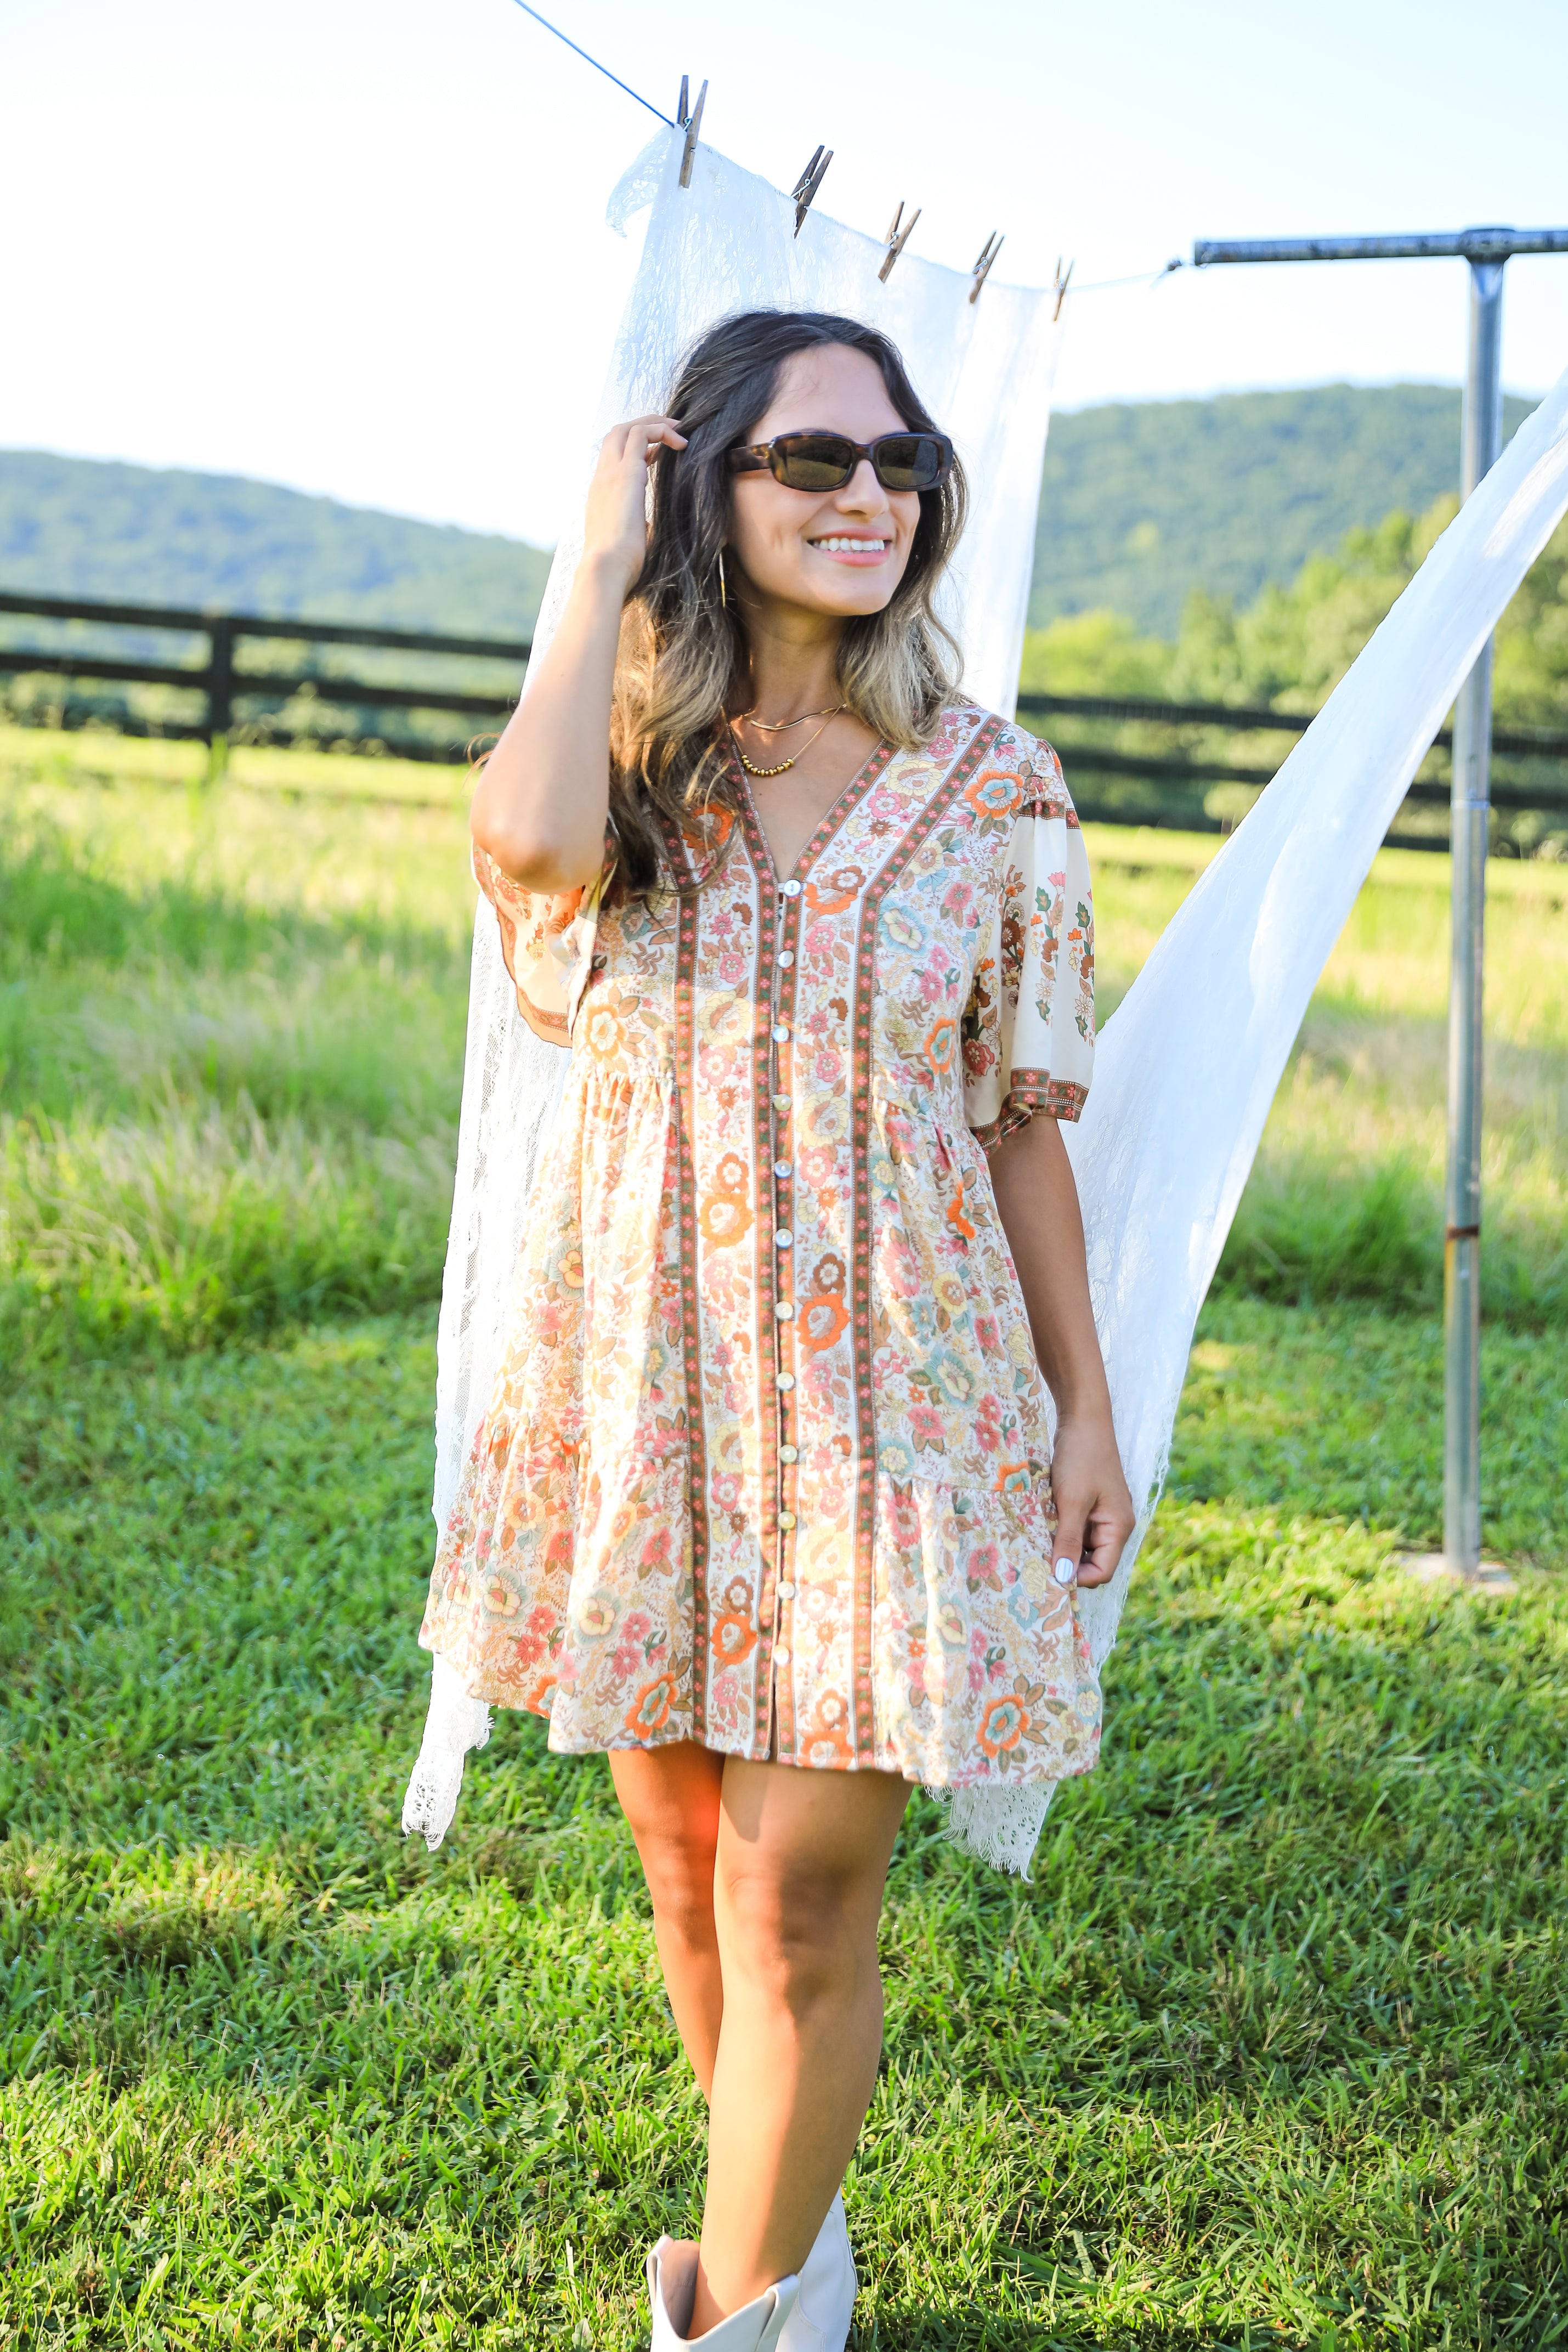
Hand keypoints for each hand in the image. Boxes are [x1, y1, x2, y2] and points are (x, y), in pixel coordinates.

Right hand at [582, 413, 687, 593]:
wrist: (605, 569)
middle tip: (672, 429)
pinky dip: (662, 432)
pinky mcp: (626, 474)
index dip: (637, 449)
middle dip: (644, 425)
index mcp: (601, 494)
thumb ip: (639, 528)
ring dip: (655, 424)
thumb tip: (651, 529)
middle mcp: (602, 478)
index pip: (614, 457)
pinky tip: (682, 444)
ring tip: (680, 430)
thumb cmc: (619, 565)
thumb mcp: (630, 541)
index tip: (659, 454)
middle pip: (616, 433)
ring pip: (627, 428)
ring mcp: (611, 473)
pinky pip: (642, 435)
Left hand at [1049, 1412, 1135, 1589]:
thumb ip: (1069, 1541)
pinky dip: (1058, 1529)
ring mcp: (1100, 1514)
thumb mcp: (1073, 1501)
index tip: (1047, 1575)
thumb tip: (1064, 1579)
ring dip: (1059, 1545)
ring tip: (1035, 1541)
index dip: (1077, 1578)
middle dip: (1066, 1563)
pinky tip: (1039, 1525)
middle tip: (1035, 1561)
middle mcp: (1113, 1525)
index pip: (1102, 1572)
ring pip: (1079, 1545)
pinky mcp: (1087, 1503)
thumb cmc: (1081, 1457)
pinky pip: (1073, 1527)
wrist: (1082, 1417)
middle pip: (1091, 1561)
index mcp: (1119, 1527)